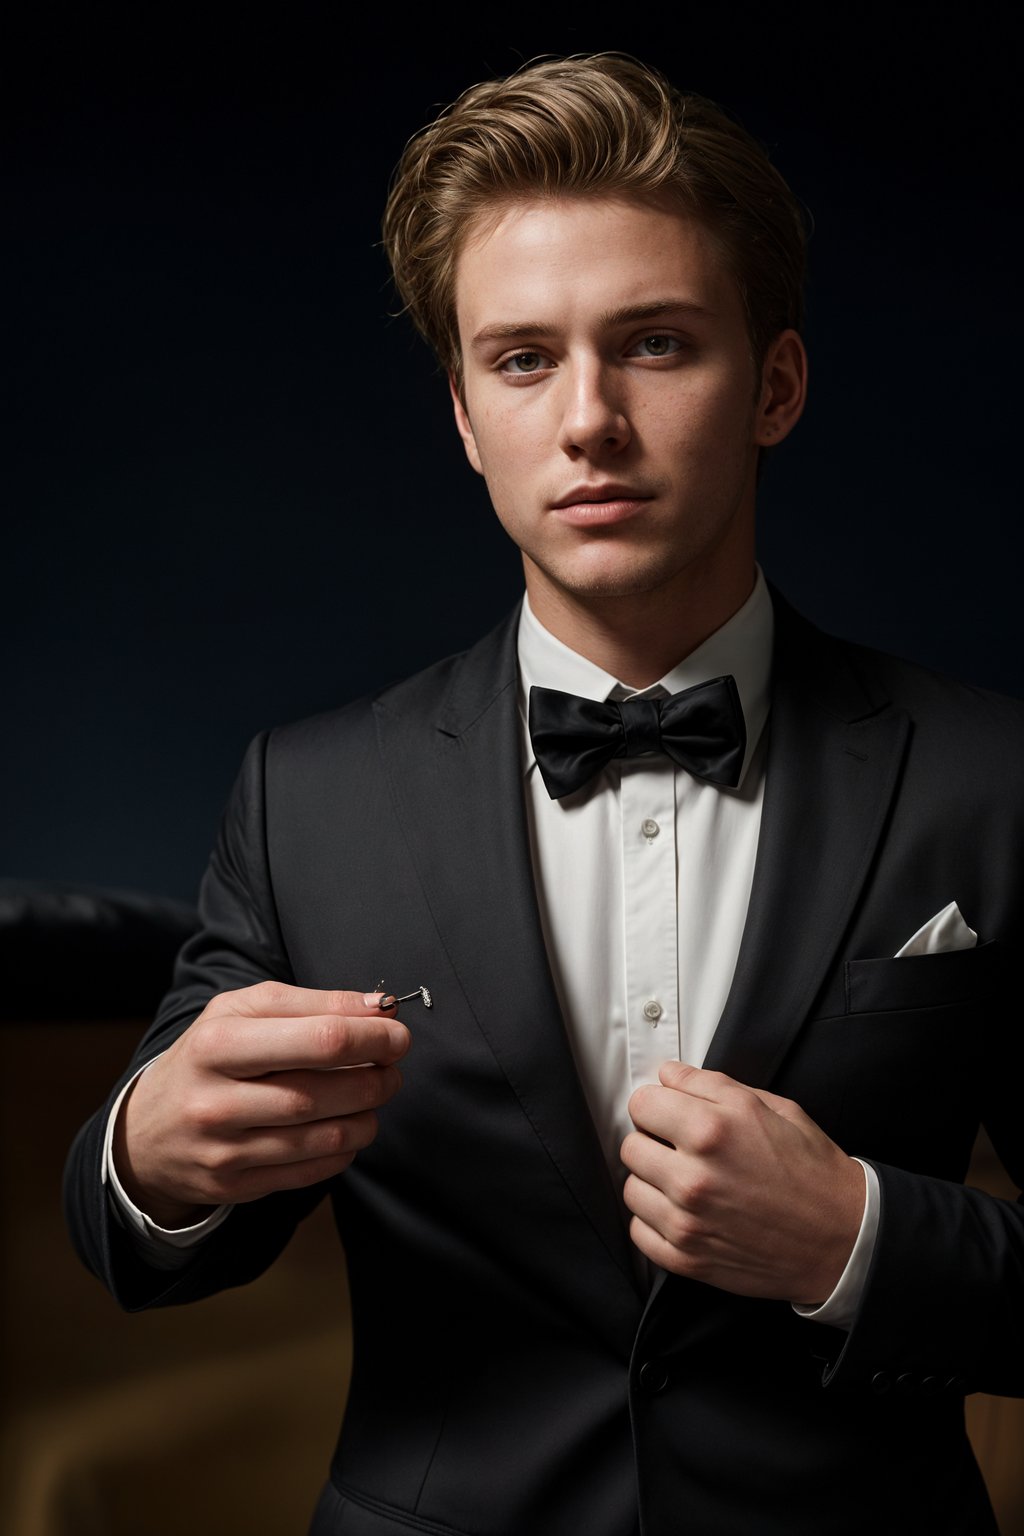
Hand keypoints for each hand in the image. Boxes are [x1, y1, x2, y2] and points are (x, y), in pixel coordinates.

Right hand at [113, 982, 409, 1227]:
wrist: (146, 1130)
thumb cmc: (209, 1056)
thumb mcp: (244, 1011)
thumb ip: (313, 1002)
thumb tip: (378, 1007)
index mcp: (218, 1043)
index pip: (318, 1040)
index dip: (371, 1037)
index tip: (397, 1034)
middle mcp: (216, 1100)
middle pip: (321, 1092)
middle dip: (375, 1078)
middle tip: (392, 1068)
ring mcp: (223, 1149)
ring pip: (321, 1138)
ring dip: (366, 1116)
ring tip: (376, 1096)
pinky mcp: (235, 1186)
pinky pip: (310, 1172)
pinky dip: (344, 1150)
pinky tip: (349, 1129)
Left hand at [621, 1061, 863, 1304]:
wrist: (844, 1239)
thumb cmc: (813, 1172)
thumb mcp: (772, 1108)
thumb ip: (712, 1085)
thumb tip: (670, 1075)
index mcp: (712, 1131)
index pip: (642, 1103)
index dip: (657, 1103)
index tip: (669, 1111)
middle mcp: (693, 1176)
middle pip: (631, 1146)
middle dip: (653, 1141)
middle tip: (681, 1148)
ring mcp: (687, 1222)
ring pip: (631, 1189)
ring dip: (653, 1182)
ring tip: (686, 1181)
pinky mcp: (687, 1259)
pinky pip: (639, 1231)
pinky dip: (655, 1221)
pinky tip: (684, 1212)